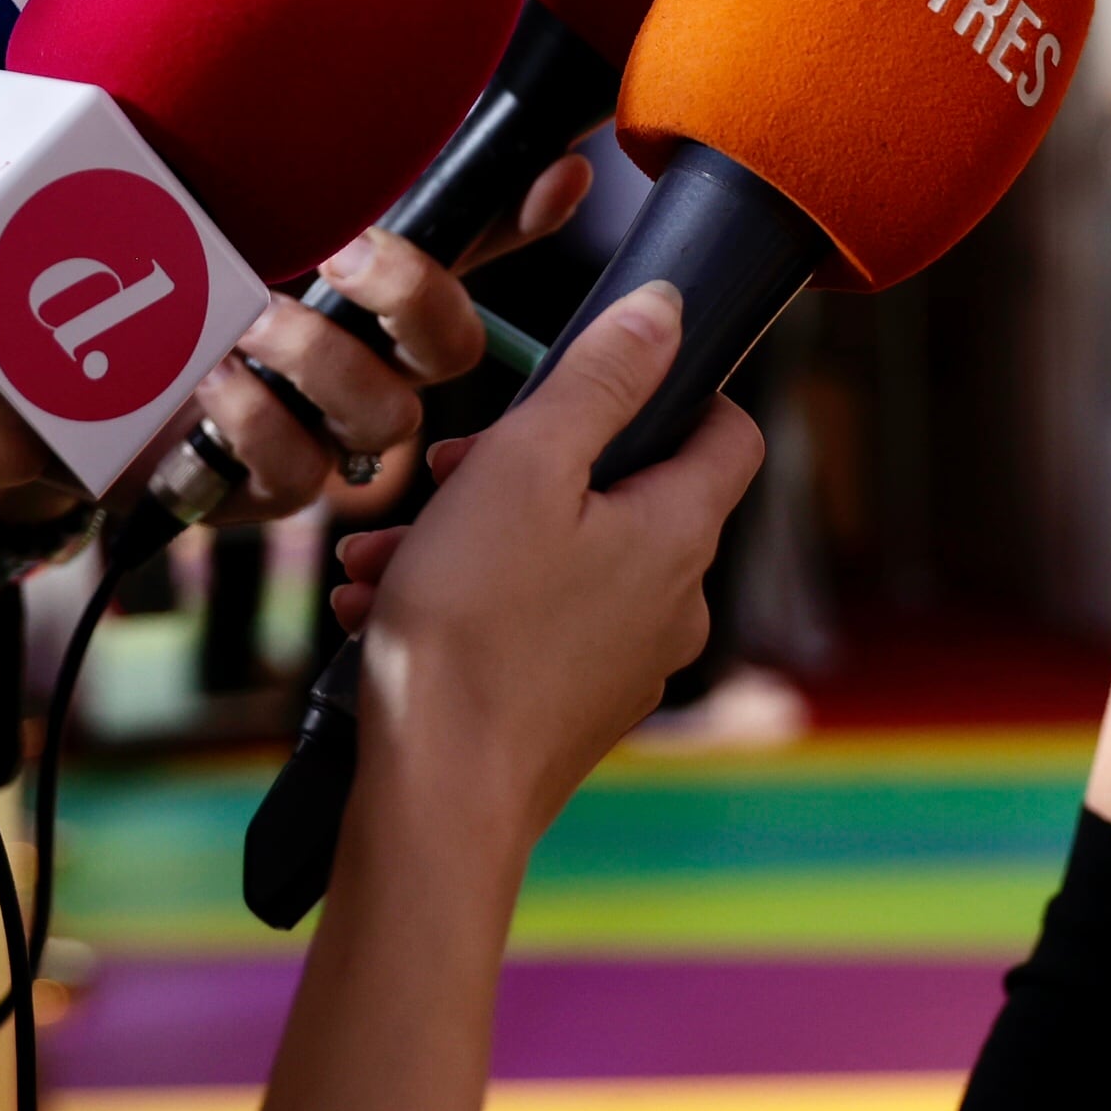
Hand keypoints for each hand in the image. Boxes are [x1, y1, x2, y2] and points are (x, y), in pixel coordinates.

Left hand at [191, 151, 594, 524]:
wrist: (83, 388)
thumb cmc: (180, 298)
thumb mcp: (241, 225)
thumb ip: (329, 180)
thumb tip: (427, 114)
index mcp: (377, 305)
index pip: (478, 248)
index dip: (529, 221)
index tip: (558, 172)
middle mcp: (374, 374)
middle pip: (454, 348)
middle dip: (412, 294)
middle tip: (345, 253)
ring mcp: (327, 439)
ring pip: (384, 413)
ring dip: (320, 359)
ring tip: (250, 320)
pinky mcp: (266, 492)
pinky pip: (294, 470)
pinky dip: (255, 416)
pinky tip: (211, 379)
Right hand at [259, 285, 761, 1110]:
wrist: (431, 798)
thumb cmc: (472, 629)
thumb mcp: (526, 465)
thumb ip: (600, 379)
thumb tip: (666, 313)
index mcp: (681, 534)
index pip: (727, 429)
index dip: (668, 387)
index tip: (584, 382)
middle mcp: (675, 603)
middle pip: (622, 491)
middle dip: (522, 466)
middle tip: (443, 471)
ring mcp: (627, 665)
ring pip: (562, 558)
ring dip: (473, 535)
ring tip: (383, 550)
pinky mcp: (574, 709)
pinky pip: (532, 624)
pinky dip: (469, 600)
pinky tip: (384, 604)